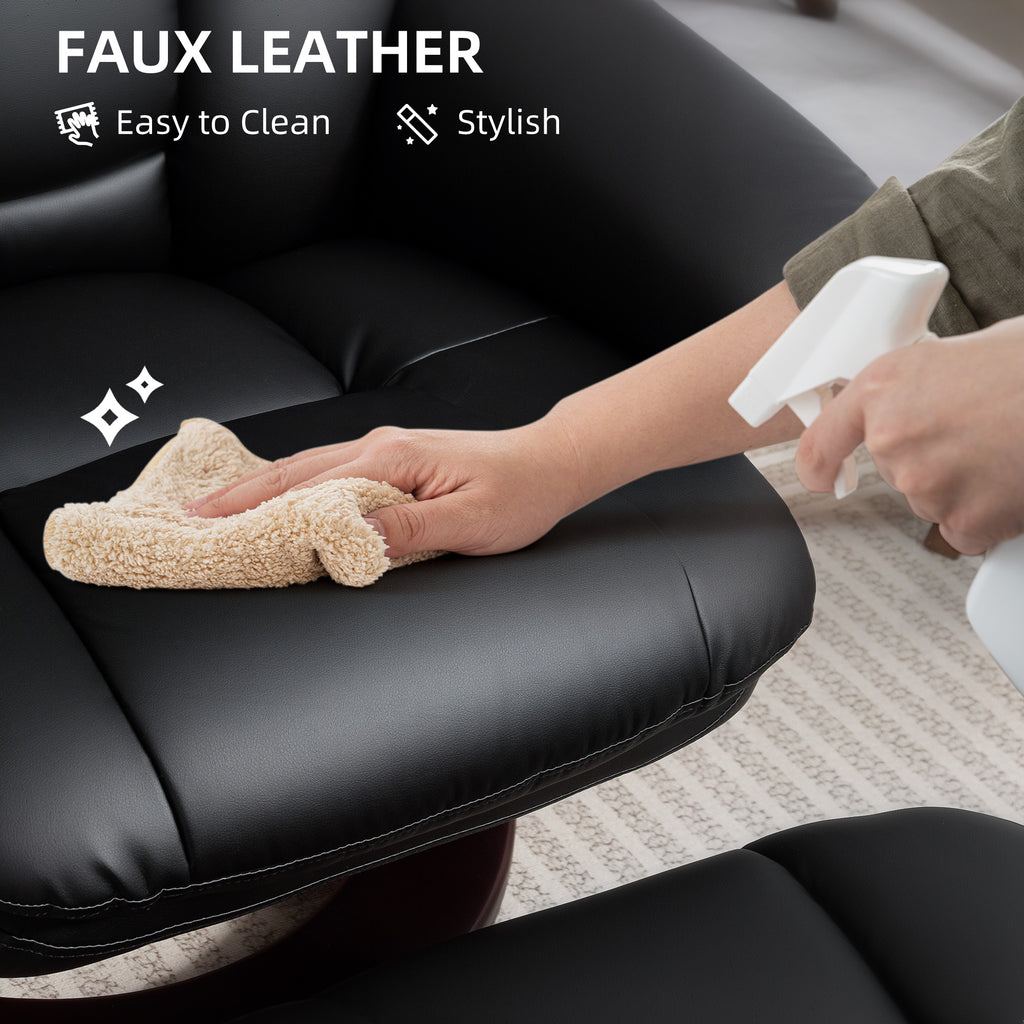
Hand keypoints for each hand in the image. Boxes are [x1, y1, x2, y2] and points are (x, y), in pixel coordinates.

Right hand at [185, 416, 585, 558]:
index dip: (259, 512)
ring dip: (261, 489)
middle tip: (190, 518)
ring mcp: (385, 450)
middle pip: (295, 472)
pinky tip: (277, 495)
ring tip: (217, 508)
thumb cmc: (517, 494)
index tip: (213, 530)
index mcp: (391, 460)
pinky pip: (329, 470)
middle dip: (241, 496)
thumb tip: (349, 541)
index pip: (310, 490)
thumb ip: (408, 529)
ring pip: (308, 467)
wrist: (549, 463)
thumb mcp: (468, 522)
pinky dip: (293, 484)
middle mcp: (380, 447)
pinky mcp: (394, 460)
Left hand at [795, 316, 1023, 554]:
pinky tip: (1011, 480)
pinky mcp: (964, 518)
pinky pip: (965, 529)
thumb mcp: (959, 352)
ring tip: (1004, 447)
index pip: (823, 441)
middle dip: (934, 458)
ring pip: (932, 500)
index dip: (820, 464)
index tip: (821, 476)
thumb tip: (916, 402)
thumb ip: (920, 386)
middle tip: (979, 430)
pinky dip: (989, 515)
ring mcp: (925, 482)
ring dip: (965, 485)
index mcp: (883, 387)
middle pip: (895, 470)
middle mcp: (893, 437)